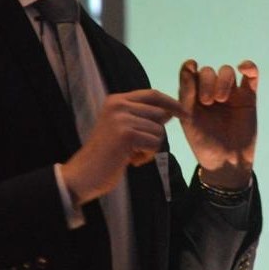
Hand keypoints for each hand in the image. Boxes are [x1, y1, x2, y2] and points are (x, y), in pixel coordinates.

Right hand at [61, 89, 186, 204]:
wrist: (84, 175)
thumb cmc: (106, 155)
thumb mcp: (123, 129)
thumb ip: (142, 117)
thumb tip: (169, 111)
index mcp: (116, 100)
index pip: (152, 94)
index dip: (171, 103)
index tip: (185, 113)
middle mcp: (118, 104)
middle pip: (159, 114)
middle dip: (155, 134)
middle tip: (136, 148)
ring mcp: (122, 118)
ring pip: (159, 130)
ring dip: (150, 148)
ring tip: (131, 155)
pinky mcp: (126, 134)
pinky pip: (154, 143)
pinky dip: (147, 156)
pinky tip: (131, 161)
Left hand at [178, 59, 257, 189]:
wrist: (226, 162)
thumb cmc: (204, 143)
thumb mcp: (189, 119)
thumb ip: (187, 93)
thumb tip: (189, 64)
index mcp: (193, 97)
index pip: (191, 73)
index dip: (190, 70)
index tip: (191, 68)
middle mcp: (211, 92)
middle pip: (209, 72)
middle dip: (207, 82)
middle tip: (207, 102)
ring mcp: (231, 94)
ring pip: (227, 72)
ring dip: (223, 80)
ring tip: (221, 99)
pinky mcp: (248, 98)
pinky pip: (251, 76)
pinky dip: (249, 68)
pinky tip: (244, 68)